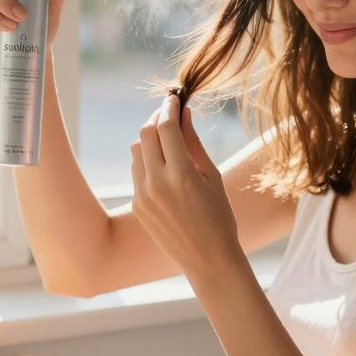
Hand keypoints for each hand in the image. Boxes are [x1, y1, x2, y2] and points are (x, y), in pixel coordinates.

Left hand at [130, 95, 241, 277]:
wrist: (207, 258)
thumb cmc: (219, 215)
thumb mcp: (211, 175)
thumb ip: (193, 142)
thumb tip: (184, 113)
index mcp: (181, 174)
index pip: (166, 127)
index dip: (169, 107)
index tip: (174, 97)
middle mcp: (157, 183)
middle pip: (146, 134)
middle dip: (157, 118)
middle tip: (169, 112)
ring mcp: (143, 195)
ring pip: (137, 150)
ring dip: (150, 138)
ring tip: (168, 139)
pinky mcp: (137, 205)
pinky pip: (136, 170)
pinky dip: (147, 159)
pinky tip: (164, 163)